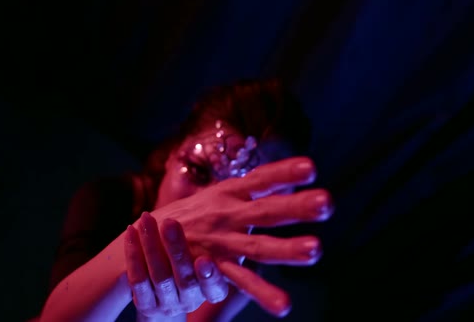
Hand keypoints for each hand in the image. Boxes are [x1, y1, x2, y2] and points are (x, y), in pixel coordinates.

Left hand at [124, 213, 228, 317]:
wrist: (166, 290)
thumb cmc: (195, 256)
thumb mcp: (213, 250)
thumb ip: (224, 235)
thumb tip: (246, 199)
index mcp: (212, 289)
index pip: (215, 289)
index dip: (209, 277)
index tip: (204, 260)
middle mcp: (191, 300)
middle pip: (185, 280)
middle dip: (177, 250)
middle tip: (169, 223)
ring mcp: (167, 303)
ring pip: (160, 277)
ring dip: (151, 245)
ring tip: (146, 218)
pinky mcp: (146, 303)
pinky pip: (137, 280)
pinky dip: (133, 254)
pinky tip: (131, 231)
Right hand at [150, 157, 333, 315]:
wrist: (145, 235)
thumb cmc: (190, 213)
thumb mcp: (217, 193)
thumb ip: (248, 190)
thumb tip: (279, 179)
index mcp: (229, 192)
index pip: (261, 178)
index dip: (284, 172)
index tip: (311, 168)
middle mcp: (227, 213)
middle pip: (266, 209)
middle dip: (296, 207)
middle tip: (327, 204)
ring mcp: (221, 240)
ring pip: (259, 246)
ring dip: (287, 248)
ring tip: (315, 250)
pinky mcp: (213, 265)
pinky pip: (241, 281)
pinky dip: (262, 292)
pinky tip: (284, 305)